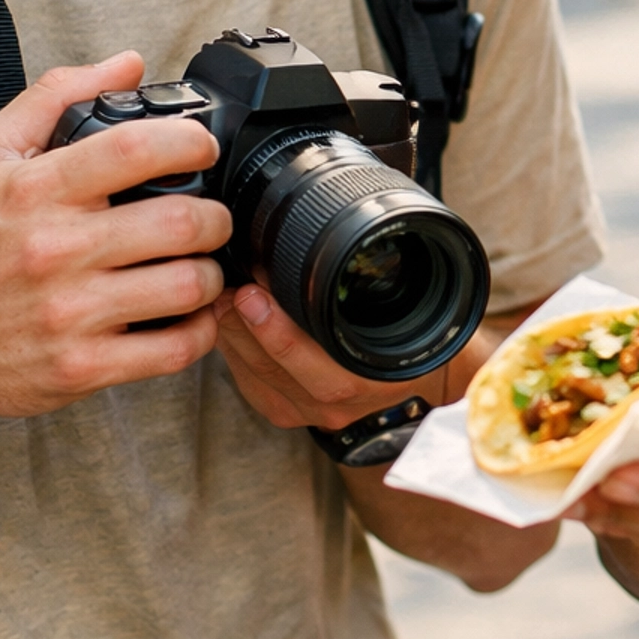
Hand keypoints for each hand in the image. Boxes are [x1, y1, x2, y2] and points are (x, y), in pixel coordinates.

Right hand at [0, 52, 229, 426]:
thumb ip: (57, 96)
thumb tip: (128, 64)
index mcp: (38, 190)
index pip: (134, 149)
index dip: (190, 141)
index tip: (202, 147)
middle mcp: (56, 249)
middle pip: (180, 222)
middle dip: (215, 217)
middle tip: (210, 217)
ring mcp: (71, 312)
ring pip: (187, 286)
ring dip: (211, 275)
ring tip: (199, 265)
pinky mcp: (83, 367)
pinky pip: (175, 349)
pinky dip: (200, 330)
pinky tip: (189, 315)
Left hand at [215, 284, 446, 430]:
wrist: (414, 385)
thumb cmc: (416, 339)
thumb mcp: (420, 304)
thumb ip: (389, 278)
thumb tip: (345, 226)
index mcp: (378, 376)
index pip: (325, 370)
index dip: (282, 335)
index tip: (254, 295)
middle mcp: (343, 400)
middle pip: (278, 371)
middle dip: (244, 325)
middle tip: (224, 286)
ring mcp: (311, 411)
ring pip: (258, 377)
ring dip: (232, 334)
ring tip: (218, 296)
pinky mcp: (286, 412)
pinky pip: (249, 384)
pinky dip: (231, 350)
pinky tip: (224, 320)